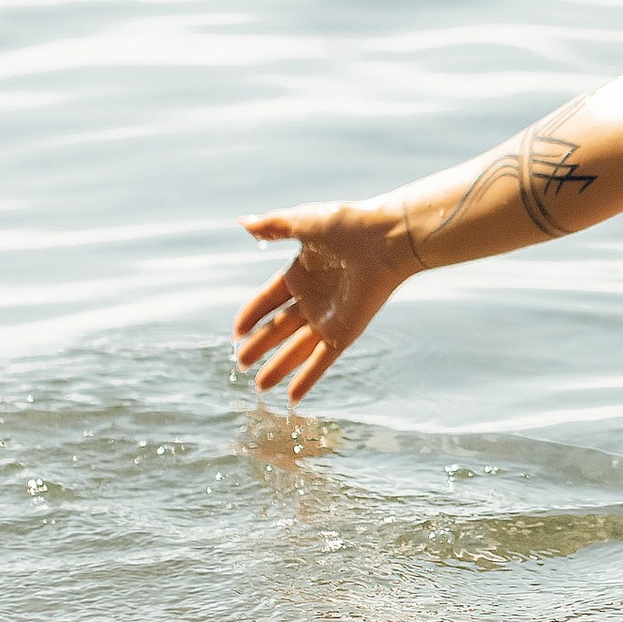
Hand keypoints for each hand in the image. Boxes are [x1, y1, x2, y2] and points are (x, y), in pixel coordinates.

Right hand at [233, 204, 413, 402]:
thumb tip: (242, 223)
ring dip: (278, 368)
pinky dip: (307, 379)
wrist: (386, 239)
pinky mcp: (344, 332)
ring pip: (296, 349)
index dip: (252, 315)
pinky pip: (321, 361)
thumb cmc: (347, 225)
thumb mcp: (302, 222)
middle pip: (279, 328)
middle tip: (241, 364)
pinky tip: (292, 398)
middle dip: (260, 346)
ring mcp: (328, 317)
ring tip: (259, 387)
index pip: (269, 299)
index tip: (236, 333)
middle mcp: (314, 298)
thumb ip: (271, 226)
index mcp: (301, 272)